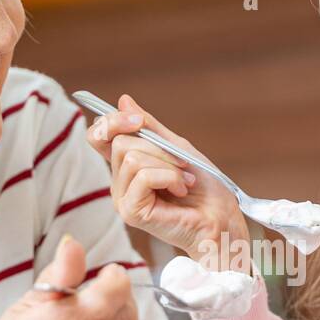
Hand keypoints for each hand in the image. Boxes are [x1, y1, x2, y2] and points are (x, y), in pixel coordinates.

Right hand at [85, 94, 249, 267]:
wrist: (221, 219)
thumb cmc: (204, 189)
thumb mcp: (177, 147)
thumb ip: (150, 128)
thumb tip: (124, 101)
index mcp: (126, 166)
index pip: (99, 136)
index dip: (111, 121)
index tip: (138, 120)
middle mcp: (119, 182)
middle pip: (120, 142)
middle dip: (158, 147)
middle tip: (182, 164)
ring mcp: (122, 199)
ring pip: (131, 158)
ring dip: (168, 164)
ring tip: (184, 180)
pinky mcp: (131, 212)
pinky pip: (142, 176)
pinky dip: (168, 176)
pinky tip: (180, 189)